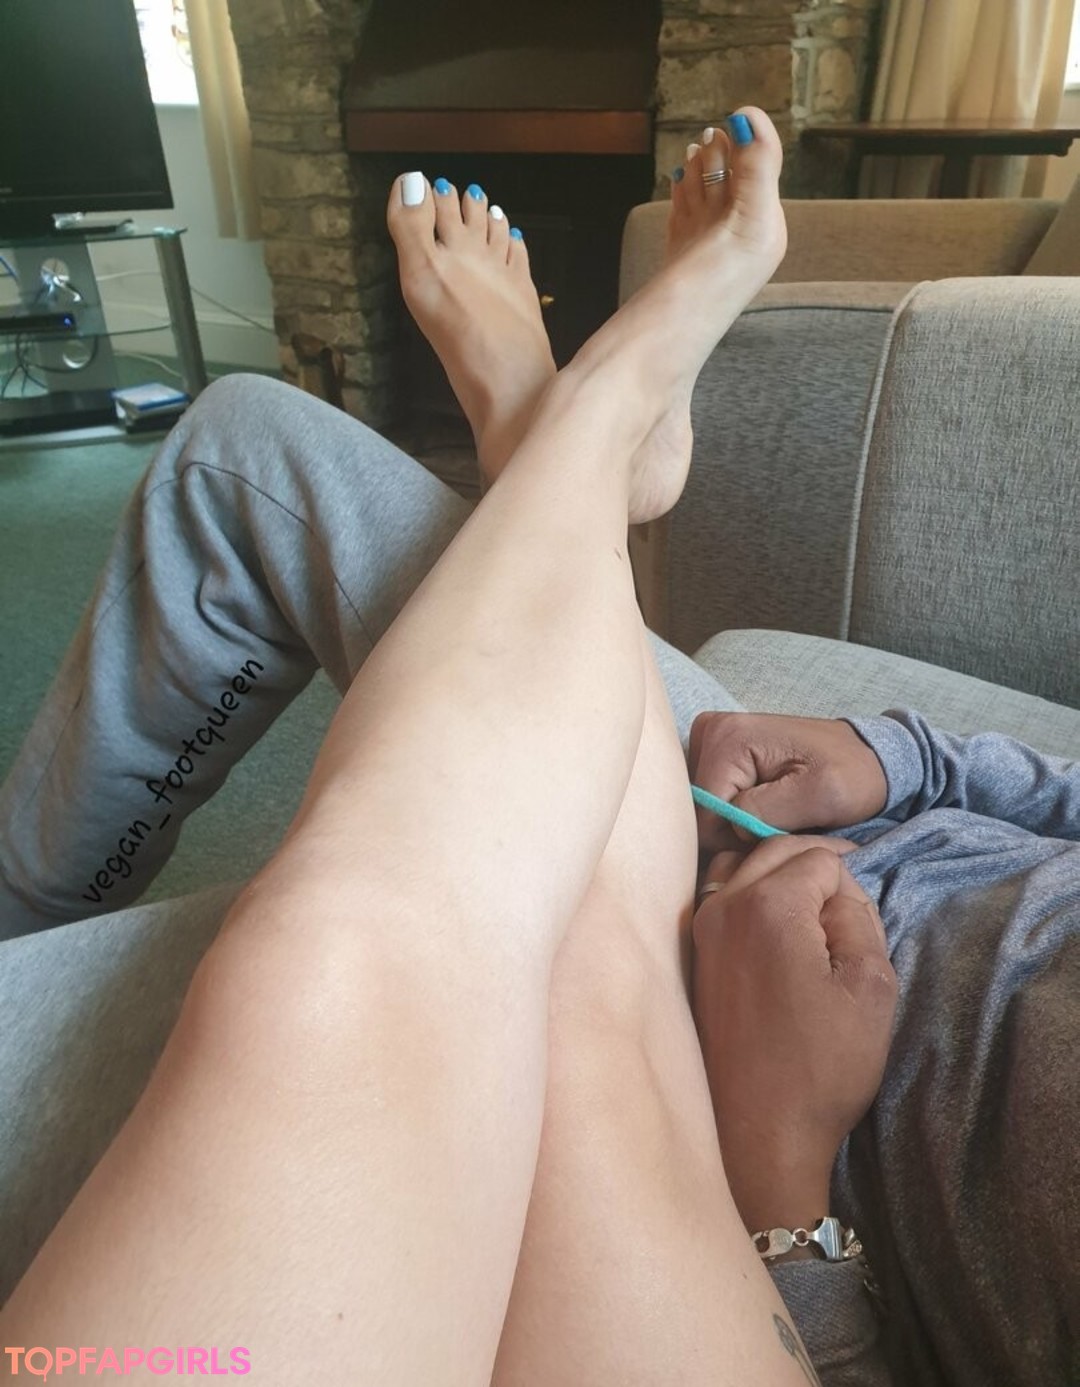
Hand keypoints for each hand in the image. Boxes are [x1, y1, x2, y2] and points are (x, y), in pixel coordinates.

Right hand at [688, 712, 888, 852]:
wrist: (867, 757)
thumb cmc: (851, 775)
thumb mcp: (819, 796)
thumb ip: (764, 810)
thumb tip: (724, 823)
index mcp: (728, 738)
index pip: (703, 815)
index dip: (736, 838)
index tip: (776, 832)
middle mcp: (710, 731)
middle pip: (699, 810)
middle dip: (735, 828)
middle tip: (780, 823)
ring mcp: (711, 739)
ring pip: (704, 808)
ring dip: (737, 821)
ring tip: (777, 813)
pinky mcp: (718, 751)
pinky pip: (711, 799)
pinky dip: (736, 811)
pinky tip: (765, 806)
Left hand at [692, 836, 896, 1235]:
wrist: (758, 1132)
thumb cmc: (822, 1066)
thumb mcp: (871, 987)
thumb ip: (860, 917)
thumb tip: (839, 891)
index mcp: (769, 905)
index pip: (821, 858)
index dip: (851, 885)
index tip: (861, 924)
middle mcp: (723, 905)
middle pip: (777, 850)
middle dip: (816, 870)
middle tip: (845, 912)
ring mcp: (700, 929)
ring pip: (743, 866)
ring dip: (779, 877)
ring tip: (811, 917)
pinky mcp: (692, 954)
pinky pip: (722, 897)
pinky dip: (752, 896)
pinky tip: (777, 933)